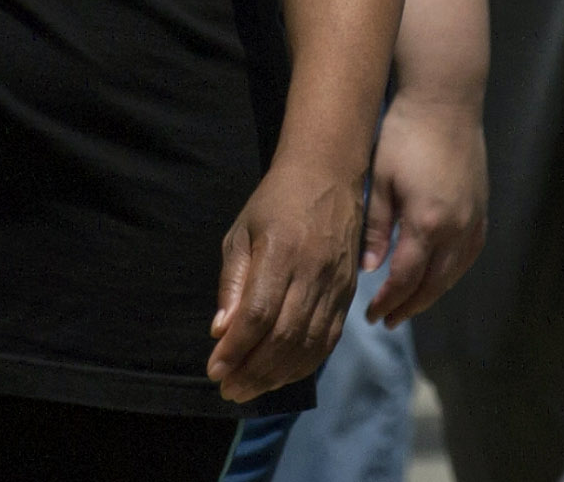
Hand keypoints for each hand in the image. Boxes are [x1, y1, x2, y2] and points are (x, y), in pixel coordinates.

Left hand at [208, 150, 362, 402]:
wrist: (328, 175)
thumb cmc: (275, 202)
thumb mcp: (241, 232)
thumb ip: (232, 283)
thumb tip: (220, 332)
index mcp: (282, 251)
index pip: (258, 314)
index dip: (235, 349)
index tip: (214, 370)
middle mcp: (313, 271)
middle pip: (284, 336)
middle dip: (253, 371)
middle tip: (228, 389)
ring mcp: (336, 284)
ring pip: (308, 344)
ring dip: (276, 375)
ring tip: (248, 389)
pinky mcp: (349, 293)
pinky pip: (328, 340)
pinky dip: (303, 365)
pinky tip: (281, 375)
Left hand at [358, 91, 485, 326]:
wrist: (445, 102)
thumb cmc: (404, 135)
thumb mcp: (380, 180)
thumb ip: (375, 228)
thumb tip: (369, 270)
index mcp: (427, 222)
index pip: (406, 278)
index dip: (388, 301)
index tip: (370, 315)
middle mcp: (456, 228)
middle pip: (433, 284)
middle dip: (408, 306)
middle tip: (386, 320)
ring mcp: (474, 220)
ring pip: (454, 273)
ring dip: (431, 294)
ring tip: (408, 305)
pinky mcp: (482, 209)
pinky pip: (468, 254)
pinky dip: (452, 272)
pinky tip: (438, 276)